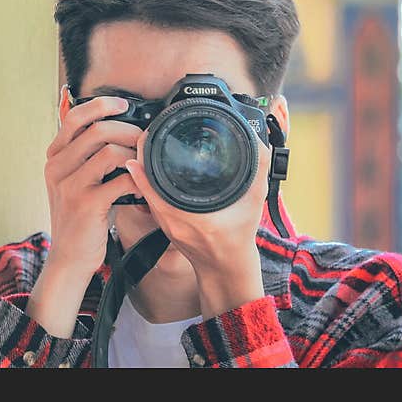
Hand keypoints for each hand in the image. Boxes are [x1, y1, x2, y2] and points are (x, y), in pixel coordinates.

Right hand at [43, 94, 142, 276]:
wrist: (69, 256)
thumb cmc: (79, 217)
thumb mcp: (74, 181)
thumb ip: (86, 156)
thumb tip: (118, 128)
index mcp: (54, 157)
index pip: (74, 117)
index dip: (101, 105)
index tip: (123, 104)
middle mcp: (57, 167)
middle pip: (97, 130)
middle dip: (128, 130)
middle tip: (143, 140)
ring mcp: (70, 185)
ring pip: (109, 150)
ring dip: (134, 154)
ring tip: (143, 164)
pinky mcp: (85, 203)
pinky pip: (120, 179)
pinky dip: (137, 180)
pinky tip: (143, 186)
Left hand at [124, 128, 268, 317]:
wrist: (226, 269)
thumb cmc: (239, 238)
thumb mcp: (254, 201)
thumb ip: (258, 169)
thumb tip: (258, 140)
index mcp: (192, 215)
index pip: (156, 180)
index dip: (148, 156)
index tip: (149, 135)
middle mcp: (172, 219)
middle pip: (144, 180)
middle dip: (143, 154)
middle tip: (148, 133)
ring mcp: (164, 223)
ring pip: (143, 188)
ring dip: (143, 166)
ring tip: (149, 144)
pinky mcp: (162, 224)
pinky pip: (148, 197)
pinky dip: (147, 180)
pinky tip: (151, 166)